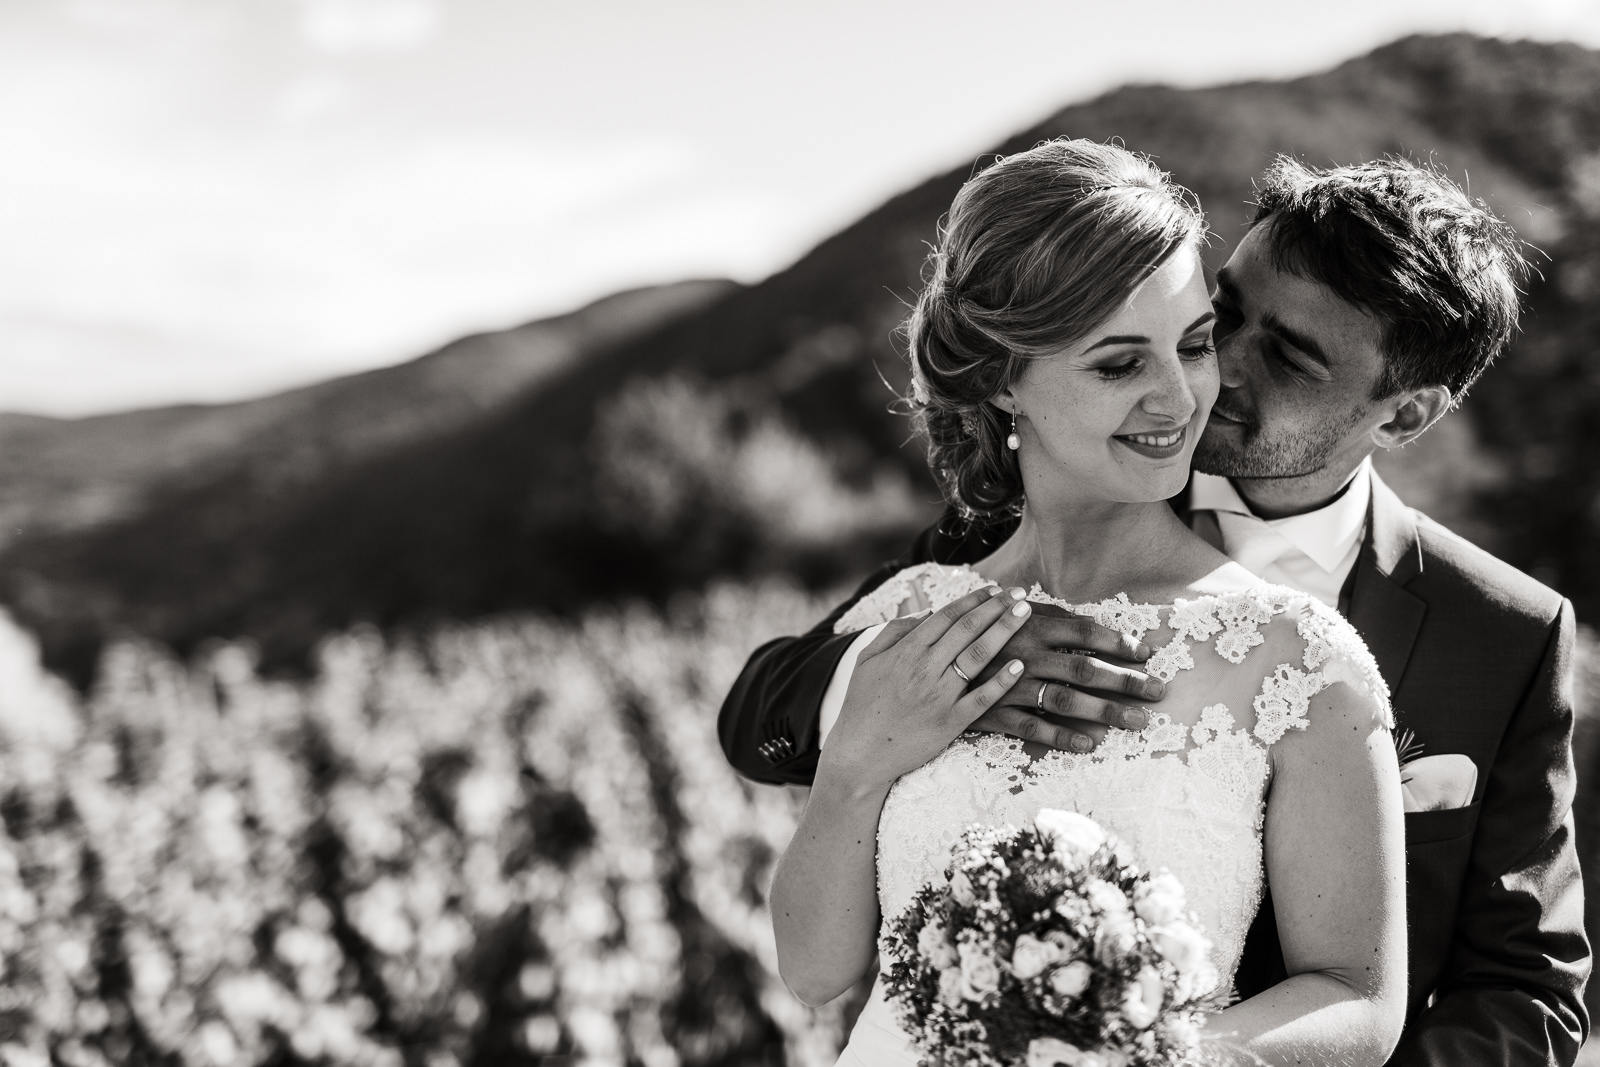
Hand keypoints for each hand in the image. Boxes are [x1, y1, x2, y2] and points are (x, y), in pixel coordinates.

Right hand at [819, 585, 1031, 794]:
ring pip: (979, 655)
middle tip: (1018, 593)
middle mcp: (925, 668)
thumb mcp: (867, 659)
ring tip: (1025, 614)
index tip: (994, 590)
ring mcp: (940, 695)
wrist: (860, 752)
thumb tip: (925, 612)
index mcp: (906, 650)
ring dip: (1005, 630)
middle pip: (968, 628)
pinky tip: (1019, 665)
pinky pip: (981, 698)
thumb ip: (894, 631)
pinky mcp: (950, 722)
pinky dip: (1001, 681)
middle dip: (996, 607)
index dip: (974, 599)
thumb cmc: (862, 705)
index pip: (947, 615)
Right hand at [965, 601, 1164, 752]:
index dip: (1117, 641)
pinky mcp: (992, 714)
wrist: (921, 662)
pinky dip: (1062, 737)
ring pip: (1066, 700)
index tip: (1146, 653)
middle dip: (1126, 680)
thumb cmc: (972, 633)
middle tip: (1159, 691)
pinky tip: (1089, 745)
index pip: (1083, 631)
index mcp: (1028, 625)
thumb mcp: (1006, 614)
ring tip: (1138, 722)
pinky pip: (1032, 728)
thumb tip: (1088, 620)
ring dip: (1105, 712)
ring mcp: (1008, 685)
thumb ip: (1046, 616)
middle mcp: (1023, 654)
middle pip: (1084, 667)